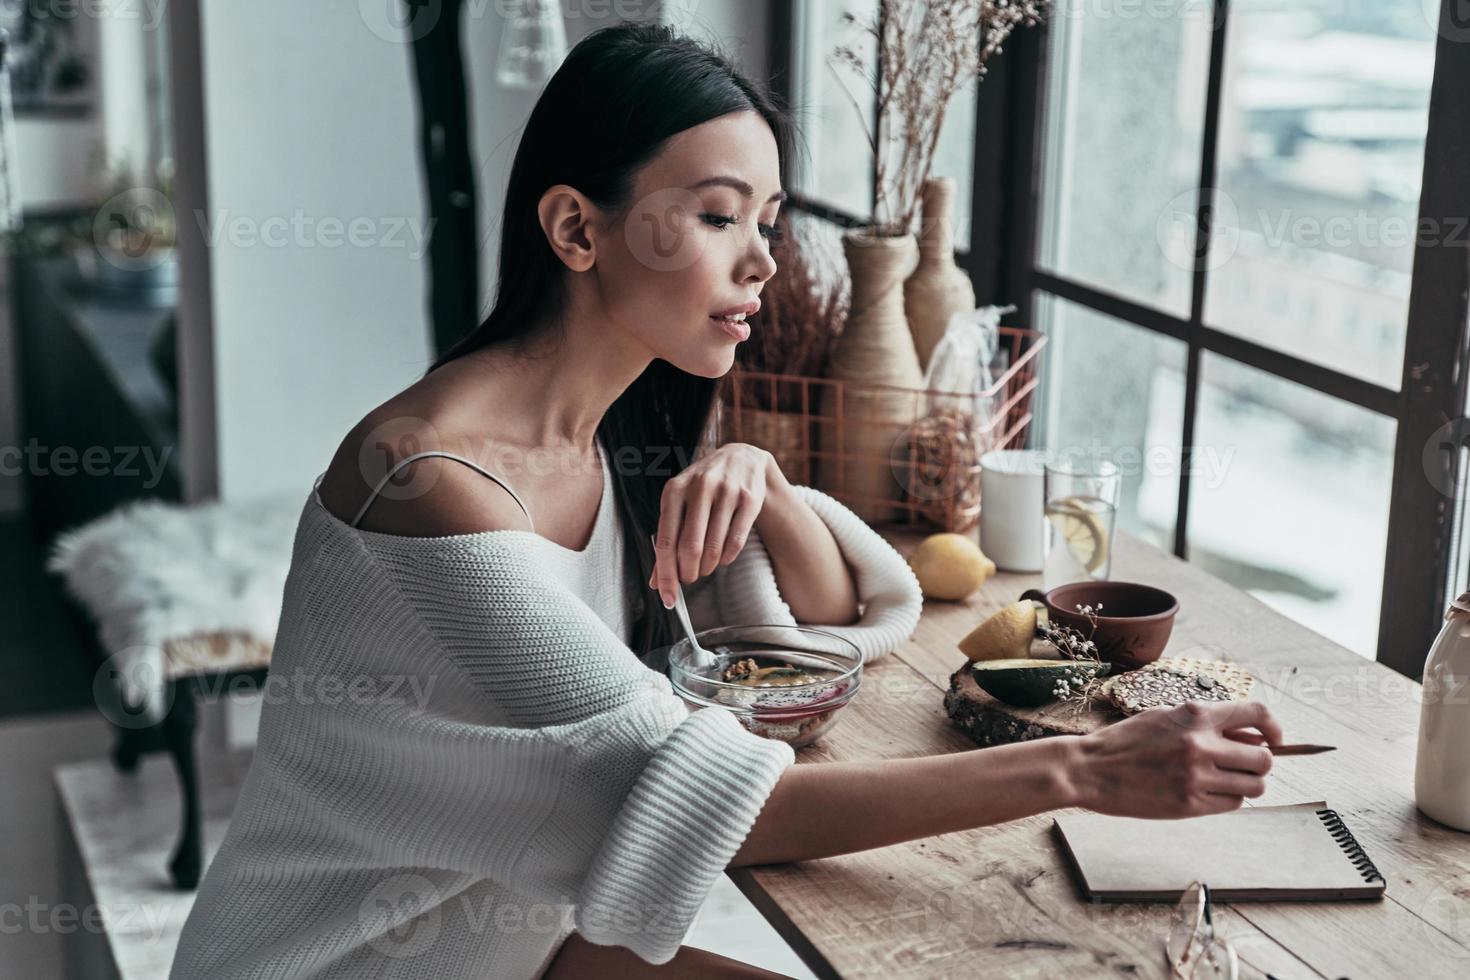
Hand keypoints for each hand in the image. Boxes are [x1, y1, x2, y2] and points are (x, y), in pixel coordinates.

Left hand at [648, 443, 775, 608]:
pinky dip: (727, 558)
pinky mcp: (749, 499)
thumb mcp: (679, 503)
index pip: (666, 541)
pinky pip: (736, 541)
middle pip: (690, 547)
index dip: (666, 574)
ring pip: (714, 547)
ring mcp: (726, 492)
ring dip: (708, 567)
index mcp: (674, 490)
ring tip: (705, 567)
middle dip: (688, 573)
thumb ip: (667, 539)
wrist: (741, 457)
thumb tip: (656, 582)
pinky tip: (722, 558)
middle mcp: (700, 488)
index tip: (668, 598)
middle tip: (690, 579)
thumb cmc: (703, 488)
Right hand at [1066, 700, 1280, 818]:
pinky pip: (1231, 805)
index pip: (1257, 713)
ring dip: (1246, 784)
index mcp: (1195, 715)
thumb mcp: (1165, 717)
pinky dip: (1226, 800)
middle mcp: (1200, 744)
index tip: (1275, 740)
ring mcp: (1196, 777)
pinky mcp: (1189, 805)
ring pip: (1254, 786)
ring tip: (1223, 780)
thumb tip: (1251, 737)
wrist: (1090, 769)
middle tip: (1241, 765)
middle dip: (1259, 763)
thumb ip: (1206, 723)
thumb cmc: (1126, 741)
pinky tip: (1205, 792)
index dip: (1275, 728)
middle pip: (1264, 759)